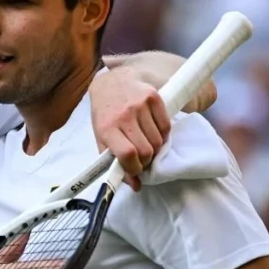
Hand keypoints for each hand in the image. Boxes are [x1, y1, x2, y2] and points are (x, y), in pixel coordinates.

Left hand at [89, 66, 169, 190]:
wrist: (112, 82)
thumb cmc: (105, 114)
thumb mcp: (102, 138)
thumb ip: (114, 162)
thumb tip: (135, 185)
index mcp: (107, 127)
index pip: (127, 154)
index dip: (134, 168)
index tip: (135, 169)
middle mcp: (124, 115)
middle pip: (146, 151)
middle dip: (145, 160)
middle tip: (141, 157)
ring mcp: (140, 105)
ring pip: (158, 141)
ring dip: (154, 148)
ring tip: (145, 142)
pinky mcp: (154, 97)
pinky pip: (166, 127)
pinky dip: (162, 135)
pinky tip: (152, 131)